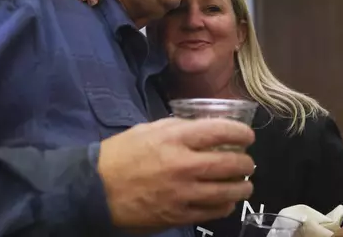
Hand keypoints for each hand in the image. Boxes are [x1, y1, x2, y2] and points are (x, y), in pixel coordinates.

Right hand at [98, 118, 255, 231]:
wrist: (96, 189)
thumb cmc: (120, 155)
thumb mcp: (148, 130)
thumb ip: (178, 128)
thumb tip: (204, 129)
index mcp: (175, 139)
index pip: (221, 131)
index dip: (241, 132)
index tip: (247, 136)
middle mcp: (183, 165)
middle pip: (231, 164)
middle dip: (246, 162)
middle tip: (247, 161)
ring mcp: (183, 193)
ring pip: (229, 191)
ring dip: (242, 186)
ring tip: (243, 183)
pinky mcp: (179, 215)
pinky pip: (214, 212)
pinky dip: (226, 205)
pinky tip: (225, 201)